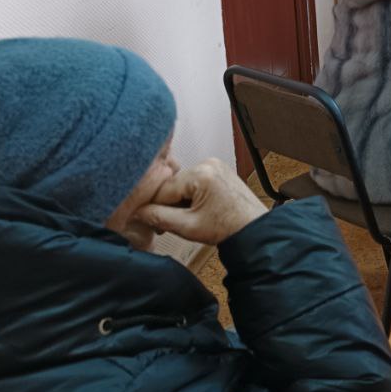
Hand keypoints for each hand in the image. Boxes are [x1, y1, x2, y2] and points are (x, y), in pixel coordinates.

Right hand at [135, 158, 267, 244]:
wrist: (254, 229)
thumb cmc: (228, 228)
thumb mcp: (187, 227)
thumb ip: (158, 218)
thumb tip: (136, 212)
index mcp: (200, 174)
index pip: (162, 189)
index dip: (153, 208)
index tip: (152, 223)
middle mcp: (207, 162)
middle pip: (171, 184)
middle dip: (167, 204)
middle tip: (168, 224)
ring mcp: (214, 164)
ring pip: (180, 183)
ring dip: (177, 200)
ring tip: (185, 218)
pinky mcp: (217, 169)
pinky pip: (193, 180)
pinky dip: (188, 195)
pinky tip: (194, 209)